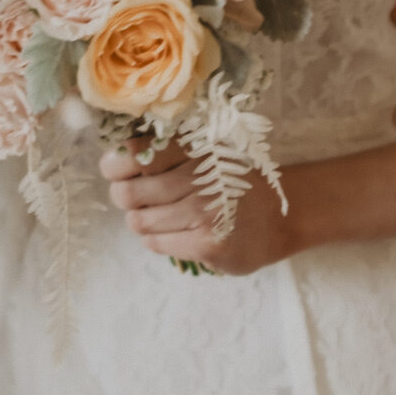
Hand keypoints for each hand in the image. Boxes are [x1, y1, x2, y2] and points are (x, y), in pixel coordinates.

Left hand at [100, 136, 294, 275]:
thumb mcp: (207, 154)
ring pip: (139, 221)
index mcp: (195, 150)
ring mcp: (203, 213)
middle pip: (128, 192)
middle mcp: (198, 179)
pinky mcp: (206, 245)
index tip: (115, 170)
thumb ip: (167, 152)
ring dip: (141, 220)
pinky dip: (156, 239)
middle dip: (123, 196)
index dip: (114, 165)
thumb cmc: (233, 183)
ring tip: (157, 216)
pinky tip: (173, 232)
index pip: (136, 154)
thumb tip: (114, 158)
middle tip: (133, 197)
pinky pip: (157, 243)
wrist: (282, 217)